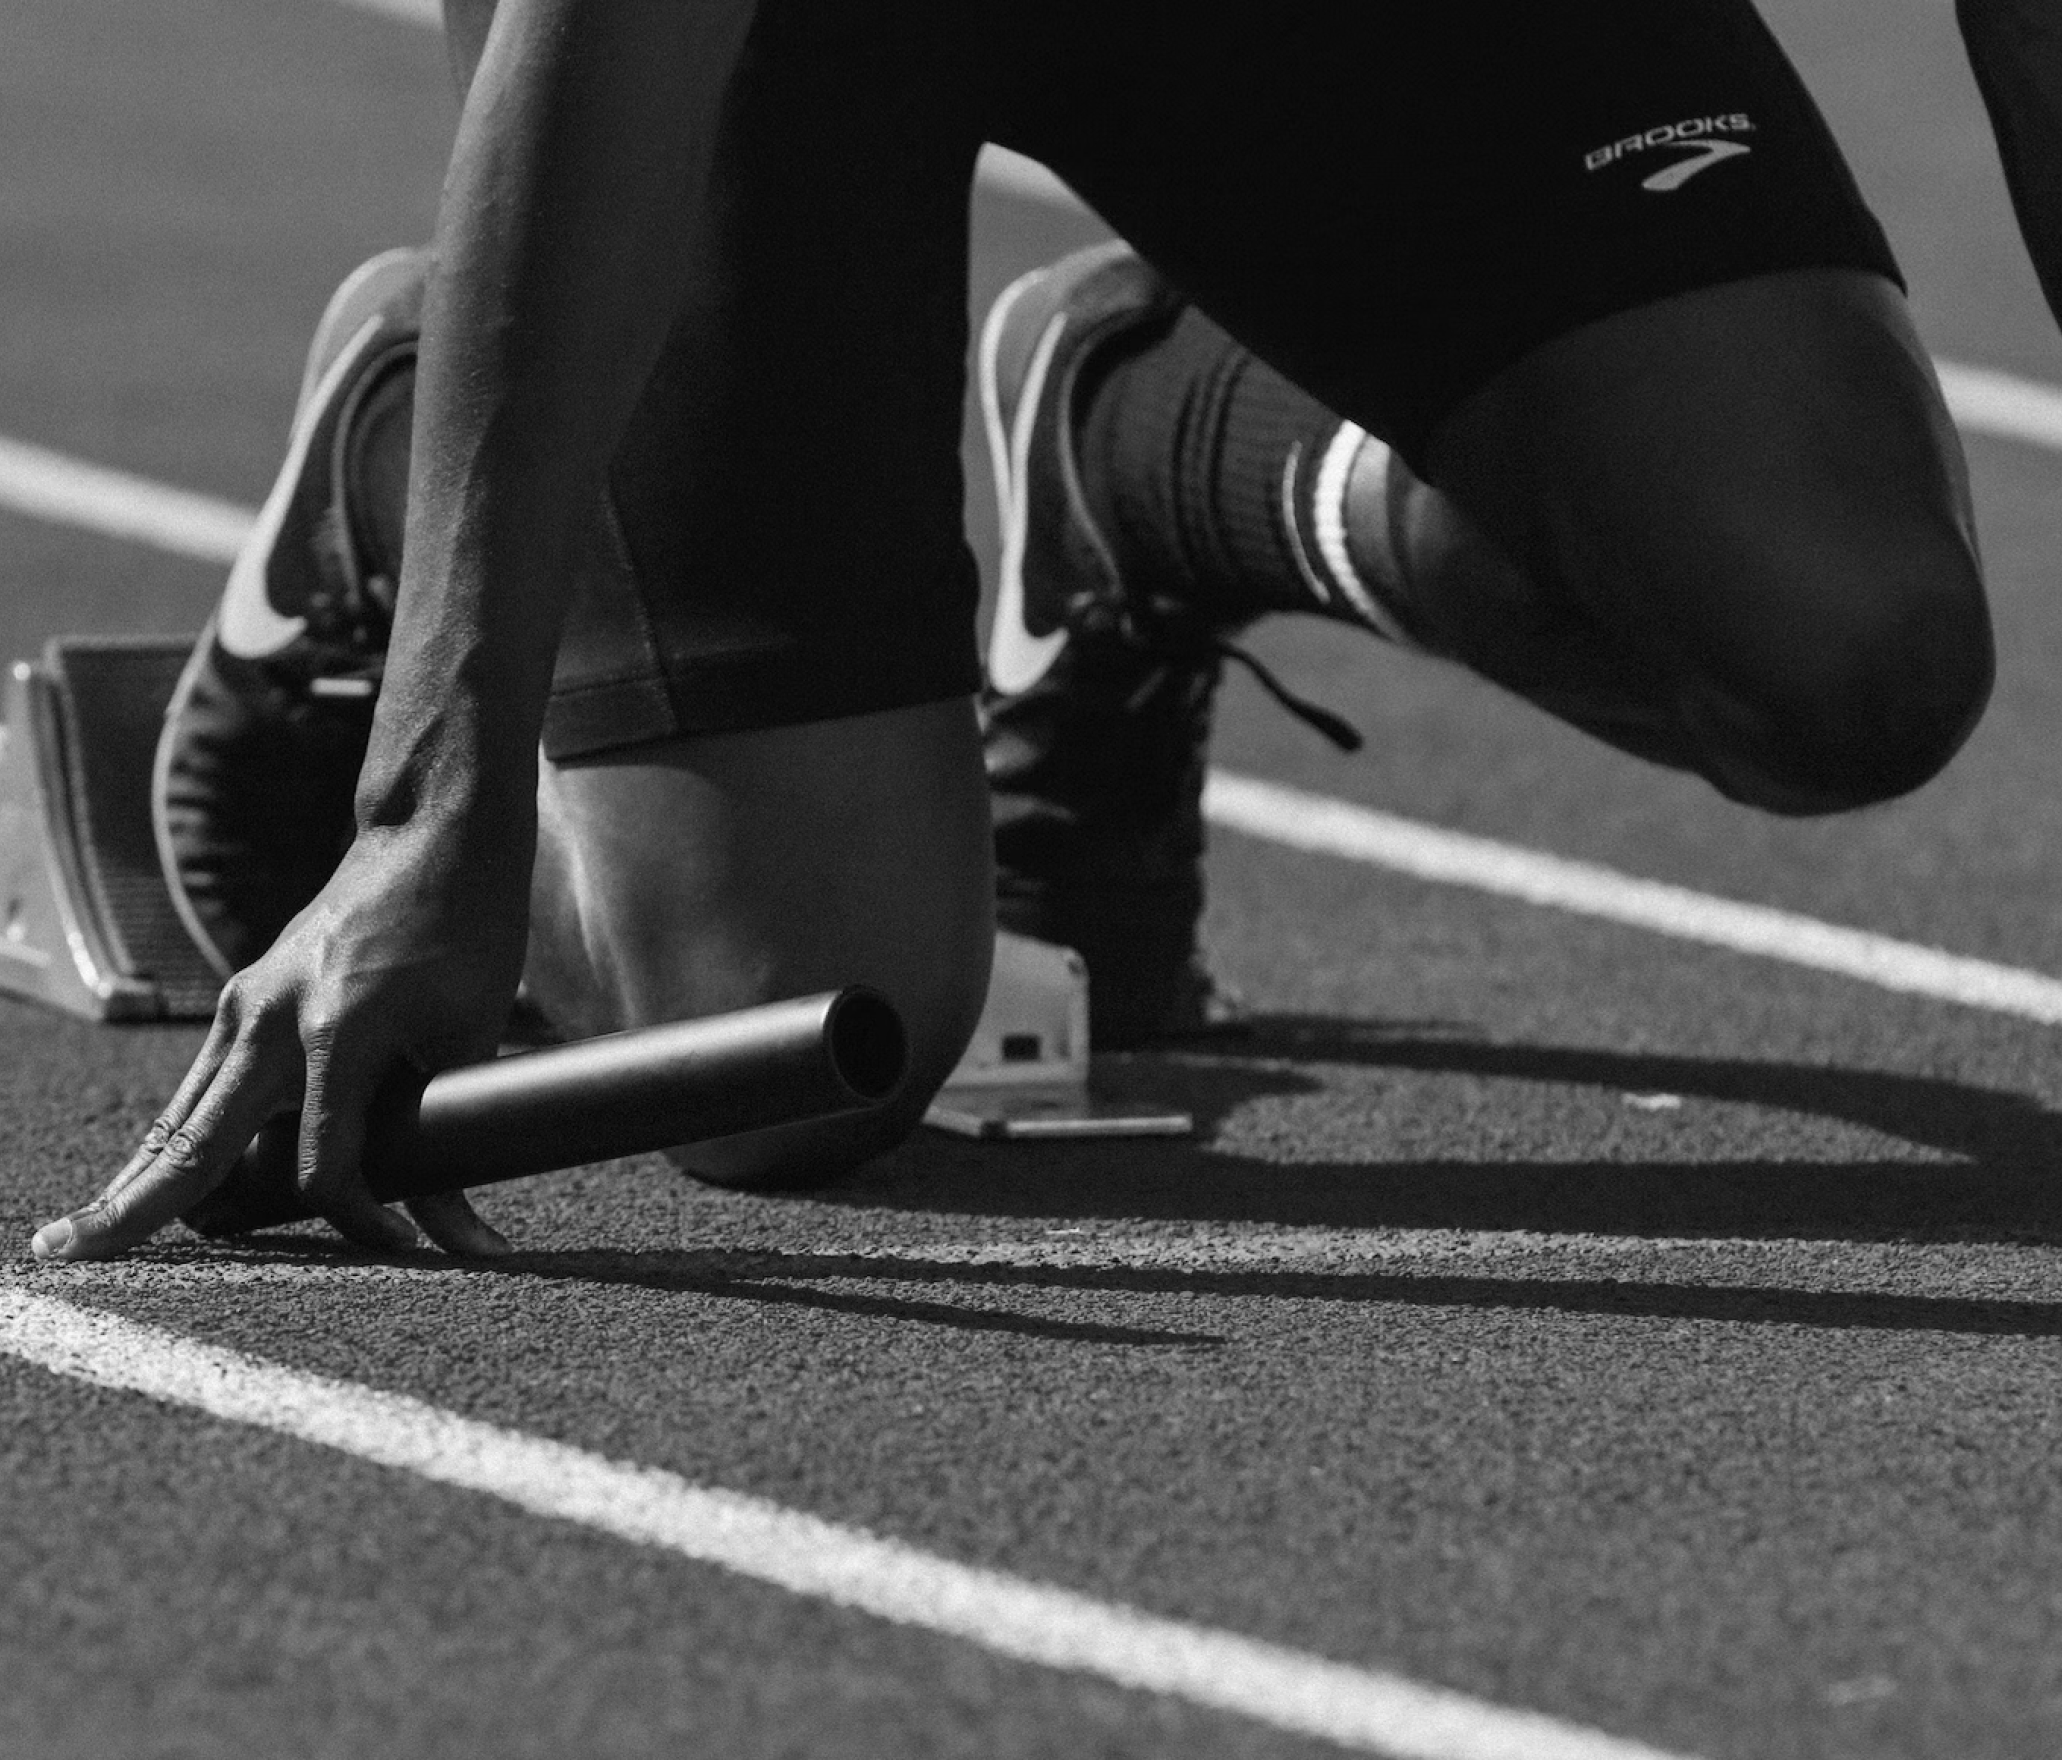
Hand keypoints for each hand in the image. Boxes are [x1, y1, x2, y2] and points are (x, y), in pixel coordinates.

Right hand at [30, 816, 533, 1262]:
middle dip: (135, 1206)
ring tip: (86, 1236)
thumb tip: (462, 1231)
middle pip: (195, 1140)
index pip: (322, 1166)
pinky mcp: (246, 996)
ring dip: (139, 1176)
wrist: (432, 834)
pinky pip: (201, 1082)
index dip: (363, 1222)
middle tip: (69, 1257)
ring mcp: (248, 1003)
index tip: (408, 1249)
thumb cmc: (467, 929)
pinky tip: (147, 1177)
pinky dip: (174, 1135)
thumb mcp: (472, 1033)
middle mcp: (271, 1017)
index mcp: (337, 1029)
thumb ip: (453, 1130)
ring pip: (182, 1112)